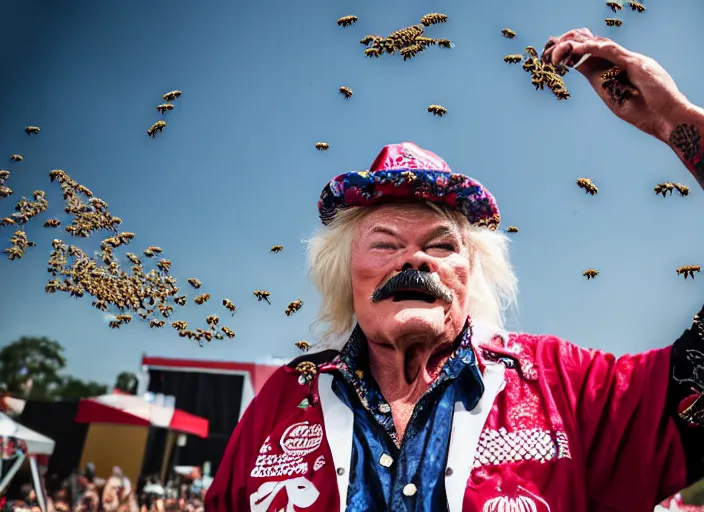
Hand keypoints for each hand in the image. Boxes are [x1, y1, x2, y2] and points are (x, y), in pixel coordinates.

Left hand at [542, 28, 689, 140]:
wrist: (666, 118)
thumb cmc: (644, 113)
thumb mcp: (617, 99)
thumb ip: (606, 86)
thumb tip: (595, 82)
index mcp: (614, 69)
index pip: (589, 53)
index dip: (570, 52)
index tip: (551, 58)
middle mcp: (620, 61)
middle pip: (591, 43)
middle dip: (568, 45)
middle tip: (548, 53)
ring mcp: (628, 60)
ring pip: (597, 43)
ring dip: (574, 45)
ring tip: (556, 50)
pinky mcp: (634, 63)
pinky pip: (609, 50)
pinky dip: (590, 48)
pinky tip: (574, 51)